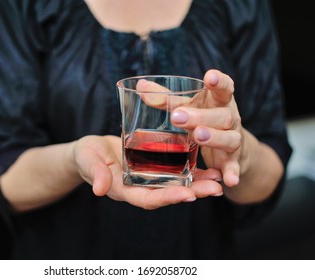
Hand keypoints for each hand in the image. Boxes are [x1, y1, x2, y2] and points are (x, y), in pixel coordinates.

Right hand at [73, 135, 222, 209]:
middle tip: (216, 189)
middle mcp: (141, 187)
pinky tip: (209, 165)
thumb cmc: (87, 156)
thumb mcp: (88, 160)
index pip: (148, 199)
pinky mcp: (153, 167)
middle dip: (192, 193)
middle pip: (169, 194)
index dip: (167, 198)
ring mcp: (148, 179)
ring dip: (198, 183)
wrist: (91, 151)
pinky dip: (191, 170)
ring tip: (219, 179)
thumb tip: (99, 189)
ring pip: (176, 184)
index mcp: (125, 190)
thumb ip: (94, 173)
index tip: (188, 195)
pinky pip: (174, 171)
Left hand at [170, 69, 242, 186]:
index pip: (224, 88)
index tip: (208, 76)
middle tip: (178, 116)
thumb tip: (140, 87)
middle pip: (221, 115)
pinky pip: (233, 167)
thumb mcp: (188, 107)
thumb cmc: (204, 118)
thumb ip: (167, 98)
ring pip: (229, 138)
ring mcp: (233, 139)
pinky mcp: (233, 161)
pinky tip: (229, 180)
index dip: (218, 82)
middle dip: (201, 115)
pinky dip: (232, 172)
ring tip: (198, 136)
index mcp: (219, 101)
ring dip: (214, 138)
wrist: (230, 146)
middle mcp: (230, 118)